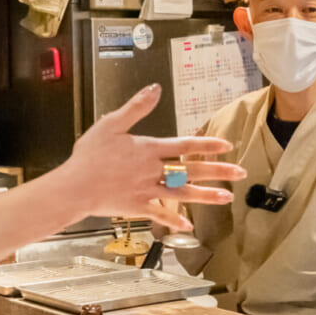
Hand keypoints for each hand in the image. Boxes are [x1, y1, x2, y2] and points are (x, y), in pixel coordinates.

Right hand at [57, 84, 243, 230]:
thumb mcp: (111, 124)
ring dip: (206, 195)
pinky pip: (160, 214)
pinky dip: (175, 220)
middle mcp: (153, 170)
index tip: (226, 146)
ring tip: (227, 197)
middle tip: (240, 173)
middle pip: (191, 169)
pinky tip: (189, 225)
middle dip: (218, 171)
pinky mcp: (137, 207)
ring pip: (183, 193)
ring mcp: (147, 190)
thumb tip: (156, 88)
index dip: (207, 144)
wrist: (75, 186)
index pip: (184, 145)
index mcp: (148, 149)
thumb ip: (136, 107)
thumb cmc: (89, 155)